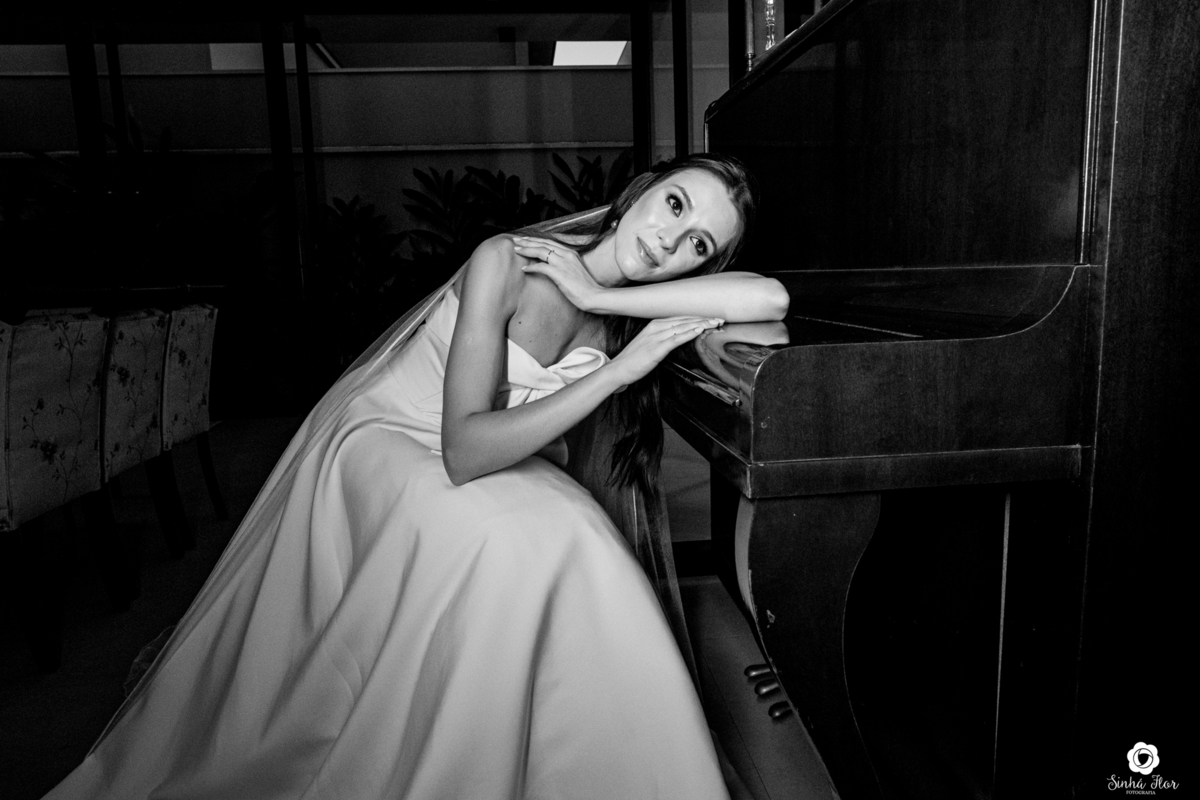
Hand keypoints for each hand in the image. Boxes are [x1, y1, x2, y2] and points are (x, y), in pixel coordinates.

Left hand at [512, 235, 604, 312]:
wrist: (594, 296)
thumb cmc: (585, 288)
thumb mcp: (574, 272)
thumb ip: (564, 266)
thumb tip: (551, 267)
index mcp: (570, 253)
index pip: (550, 242)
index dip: (537, 240)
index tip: (526, 239)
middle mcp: (566, 254)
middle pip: (543, 243)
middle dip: (528, 241)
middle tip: (516, 240)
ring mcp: (563, 263)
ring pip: (541, 251)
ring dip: (527, 249)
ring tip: (516, 249)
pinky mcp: (559, 273)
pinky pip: (541, 267)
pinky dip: (531, 267)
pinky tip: (524, 269)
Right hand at [606, 316, 723, 387]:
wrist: (619, 368)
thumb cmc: (634, 359)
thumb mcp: (650, 344)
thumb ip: (664, 339)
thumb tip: (679, 339)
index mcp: (655, 325)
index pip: (681, 318)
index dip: (698, 317)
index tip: (712, 318)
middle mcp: (656, 327)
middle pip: (684, 320)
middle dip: (704, 319)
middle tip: (720, 319)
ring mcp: (655, 337)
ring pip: (683, 327)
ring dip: (701, 324)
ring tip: (715, 323)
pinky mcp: (656, 348)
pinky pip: (675, 339)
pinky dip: (688, 333)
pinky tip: (699, 330)